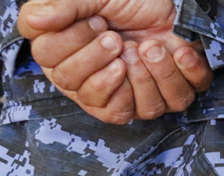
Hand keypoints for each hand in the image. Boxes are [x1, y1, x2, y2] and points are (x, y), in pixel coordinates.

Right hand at [18, 0, 211, 123]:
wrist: (171, 0)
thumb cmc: (125, 0)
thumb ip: (61, 7)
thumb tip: (38, 22)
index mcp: (72, 65)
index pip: (64, 78)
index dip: (79, 52)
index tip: (96, 23)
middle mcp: (103, 86)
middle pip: (93, 97)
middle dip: (106, 64)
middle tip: (118, 39)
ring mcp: (140, 95)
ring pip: (139, 109)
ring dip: (147, 75)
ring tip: (150, 46)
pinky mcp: (172, 94)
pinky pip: (175, 102)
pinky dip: (178, 73)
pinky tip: (177, 50)